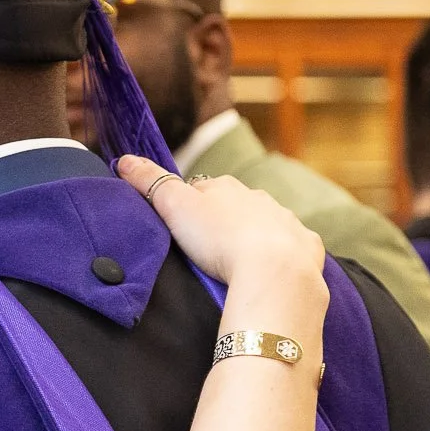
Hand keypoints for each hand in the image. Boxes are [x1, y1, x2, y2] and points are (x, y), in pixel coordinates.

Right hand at [116, 156, 325, 289]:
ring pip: (265, 223)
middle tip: (205, 247)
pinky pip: (291, 247)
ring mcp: (286, 222)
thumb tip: (124, 159)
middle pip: (235, 205)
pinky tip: (270, 270)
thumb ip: (150, 182)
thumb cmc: (220, 238)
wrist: (274, 271)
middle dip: (223, 220)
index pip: (201, 190)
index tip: (178, 225)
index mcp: (226, 188)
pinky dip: (281, 255)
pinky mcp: (305, 247)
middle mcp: (259, 198)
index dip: (188, 206)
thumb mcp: (174, 208)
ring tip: (236, 262)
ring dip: (252, 236)